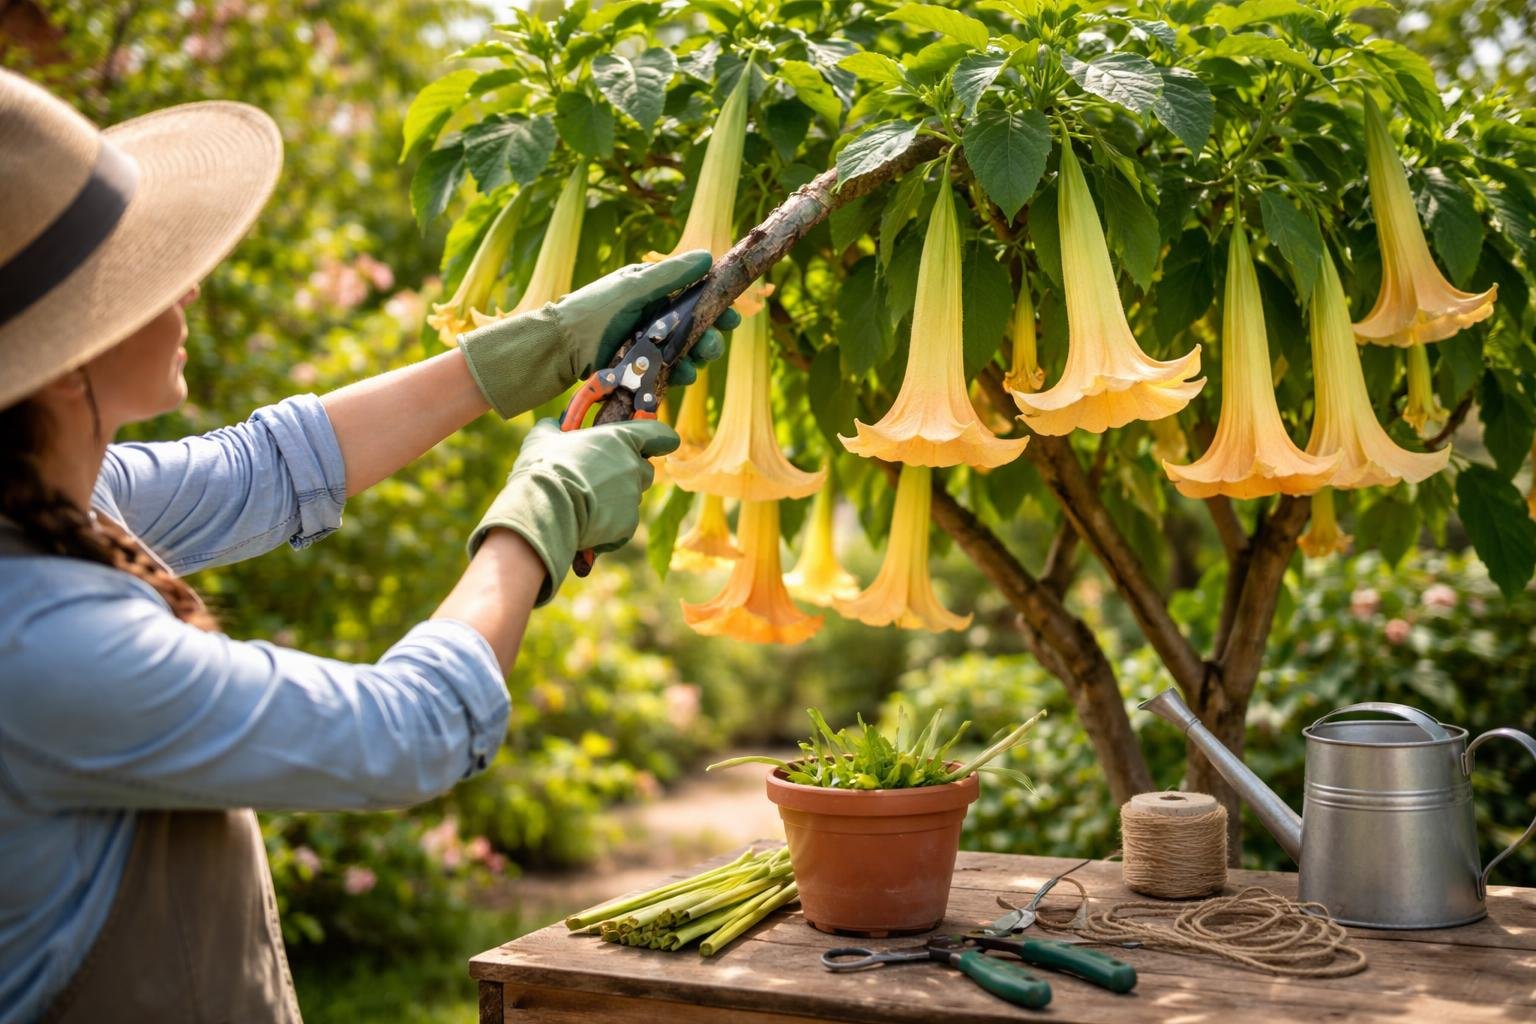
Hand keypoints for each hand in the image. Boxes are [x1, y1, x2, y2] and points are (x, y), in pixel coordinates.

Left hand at [458, 250, 738, 418]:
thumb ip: (670, 274)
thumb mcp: (632, 287)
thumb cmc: (591, 311)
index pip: (695, 296)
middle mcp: (652, 317)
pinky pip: (667, 372)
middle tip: (715, 344)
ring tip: (696, 364)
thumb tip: (707, 256)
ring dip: (696, 358)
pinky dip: (678, 374)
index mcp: (652, 291)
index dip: (717, 306)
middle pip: (695, 327)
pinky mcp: (638, 369)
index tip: (733, 316)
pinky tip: (681, 377)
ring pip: (685, 352)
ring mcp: (645, 344)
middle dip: (710, 336)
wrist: (557, 348)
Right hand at [469, 418, 679, 604]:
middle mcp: (633, 466)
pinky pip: (622, 525)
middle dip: (629, 475)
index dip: (662, 438)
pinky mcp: (628, 524)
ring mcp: (633, 497)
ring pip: (631, 499)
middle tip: (600, 479)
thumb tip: (554, 424)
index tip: (666, 441)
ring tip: (585, 504)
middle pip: (644, 470)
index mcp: (620, 439)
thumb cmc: (544, 467)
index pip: (657, 434)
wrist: (545, 509)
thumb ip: (555, 427)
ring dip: (616, 501)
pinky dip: (608, 526)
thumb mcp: (543, 437)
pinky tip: (585, 525)